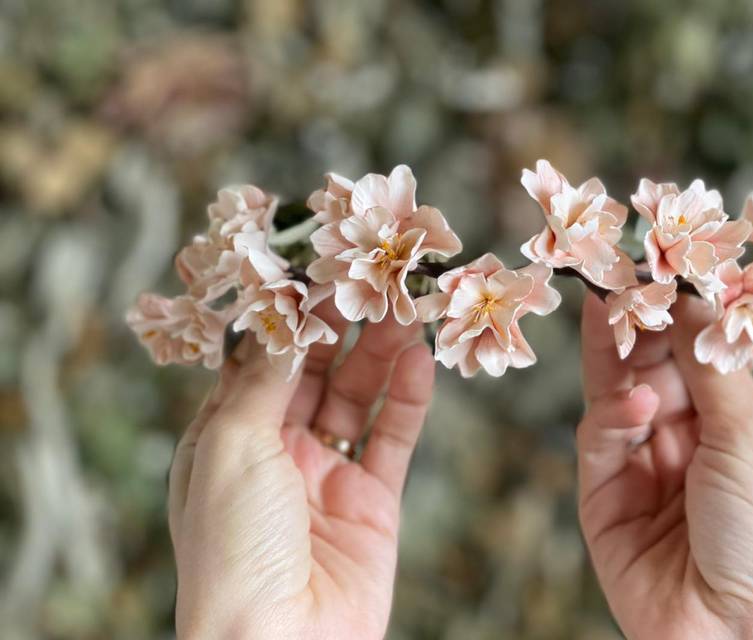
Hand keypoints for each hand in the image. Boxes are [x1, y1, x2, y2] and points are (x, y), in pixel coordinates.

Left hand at [167, 300, 433, 638]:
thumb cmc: (232, 547)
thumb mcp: (231, 447)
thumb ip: (264, 379)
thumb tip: (281, 318)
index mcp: (226, 436)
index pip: (261, 359)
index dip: (290, 316)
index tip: (320, 269)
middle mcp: (276, 450)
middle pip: (315, 371)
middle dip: (343, 325)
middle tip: (376, 278)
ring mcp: (326, 474)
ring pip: (358, 396)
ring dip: (381, 351)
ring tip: (406, 306)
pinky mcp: (373, 500)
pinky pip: (392, 437)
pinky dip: (407, 398)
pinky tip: (419, 360)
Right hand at [576, 294, 752, 639]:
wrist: (739, 633)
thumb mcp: (752, 434)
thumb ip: (708, 363)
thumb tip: (686, 294)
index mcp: (729, 423)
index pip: (691, 352)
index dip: (673, 310)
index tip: (652, 263)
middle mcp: (683, 440)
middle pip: (647, 364)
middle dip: (634, 320)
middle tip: (615, 272)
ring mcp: (639, 468)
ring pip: (613, 393)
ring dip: (615, 353)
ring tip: (611, 309)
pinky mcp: (603, 499)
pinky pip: (599, 439)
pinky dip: (613, 412)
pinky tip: (636, 403)